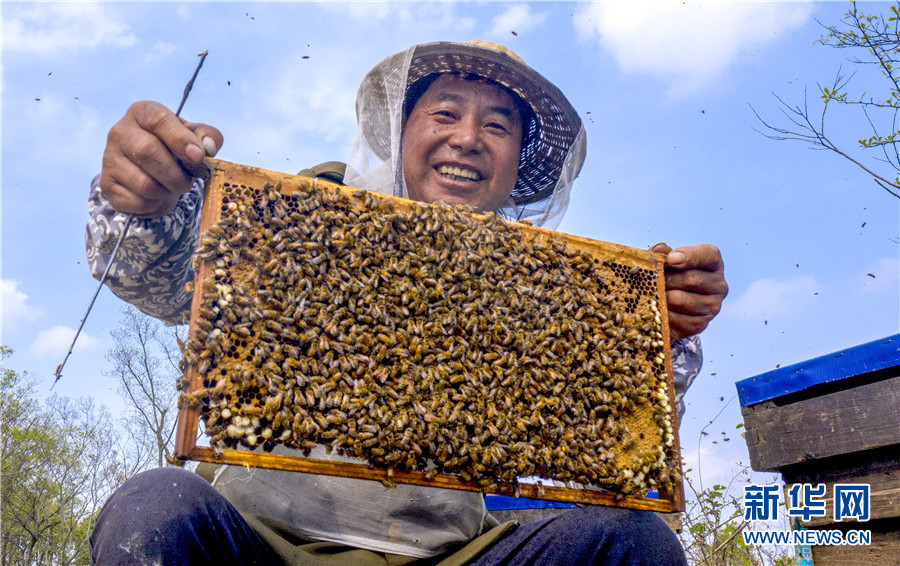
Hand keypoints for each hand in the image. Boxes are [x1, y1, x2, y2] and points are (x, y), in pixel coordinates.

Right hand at [99, 101, 222, 216]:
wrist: (150, 173)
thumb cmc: (174, 150)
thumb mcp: (194, 138)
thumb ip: (207, 136)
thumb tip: (208, 147)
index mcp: (142, 113)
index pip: (158, 119)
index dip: (180, 139)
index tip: (197, 157)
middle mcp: (120, 131)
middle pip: (147, 151)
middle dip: (175, 173)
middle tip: (186, 183)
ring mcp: (109, 158)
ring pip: (143, 182)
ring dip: (165, 191)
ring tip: (170, 187)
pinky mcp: (107, 184)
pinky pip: (136, 201)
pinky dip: (153, 205)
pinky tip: (154, 197)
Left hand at [650, 243, 727, 341]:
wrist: (673, 308)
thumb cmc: (672, 277)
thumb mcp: (669, 262)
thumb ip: (663, 253)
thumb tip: (658, 249)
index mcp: (713, 264)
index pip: (709, 255)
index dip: (689, 256)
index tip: (671, 259)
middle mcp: (719, 285)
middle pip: (691, 279)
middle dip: (666, 278)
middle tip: (650, 280)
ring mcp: (712, 307)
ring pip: (680, 299)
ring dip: (661, 296)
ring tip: (650, 294)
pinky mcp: (700, 325)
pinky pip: (676, 318)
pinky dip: (661, 313)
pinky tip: (655, 309)